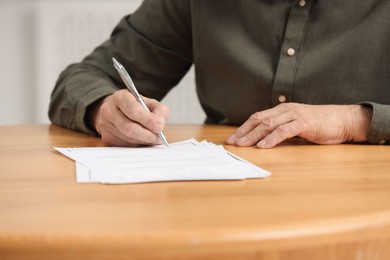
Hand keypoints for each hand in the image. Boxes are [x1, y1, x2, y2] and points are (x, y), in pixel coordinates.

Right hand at [91, 89, 168, 145]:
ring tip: (153, 139)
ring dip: (143, 141)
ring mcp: (105, 125)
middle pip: (128, 127)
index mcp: (120, 97)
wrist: (119, 111)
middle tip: (158, 138)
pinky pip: (124, 145)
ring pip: (127, 138)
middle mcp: (108, 110)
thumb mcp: (151, 104)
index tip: (159, 127)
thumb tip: (159, 125)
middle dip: (147, 135)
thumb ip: (160, 112)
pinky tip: (143, 140)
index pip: (132, 110)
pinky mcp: (106, 138)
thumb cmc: (137, 107)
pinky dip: (137, 145)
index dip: (147, 120)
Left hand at [226, 103, 371, 147]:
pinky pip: (284, 130)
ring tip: (242, 145)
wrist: (342, 120)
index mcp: (281, 110)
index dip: (243, 128)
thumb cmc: (318, 125)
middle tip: (232, 143)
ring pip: (268, 124)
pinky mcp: (304, 123)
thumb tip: (263, 141)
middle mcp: (285, 110)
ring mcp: (294, 115)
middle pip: (259, 120)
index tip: (232, 138)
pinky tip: (263, 146)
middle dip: (243, 132)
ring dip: (253, 135)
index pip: (257, 118)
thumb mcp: (295, 126)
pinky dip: (272, 138)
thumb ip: (281, 130)